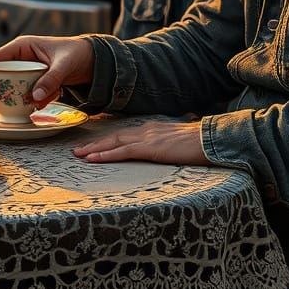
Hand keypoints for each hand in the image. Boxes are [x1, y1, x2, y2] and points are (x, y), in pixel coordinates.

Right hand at [0, 35, 93, 105]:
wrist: (93, 60)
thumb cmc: (77, 53)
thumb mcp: (63, 65)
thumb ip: (50, 80)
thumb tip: (35, 97)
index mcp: (22, 46)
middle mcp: (21, 59)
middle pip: (1, 75)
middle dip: (5, 89)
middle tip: (8, 101)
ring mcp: (28, 71)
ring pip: (15, 87)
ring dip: (24, 96)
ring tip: (41, 97)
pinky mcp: (36, 82)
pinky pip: (28, 94)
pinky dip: (37, 99)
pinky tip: (53, 96)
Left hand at [73, 120, 206, 164]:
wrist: (210, 139)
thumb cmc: (198, 143)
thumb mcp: (177, 142)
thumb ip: (165, 144)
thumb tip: (161, 150)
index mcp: (151, 129)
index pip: (123, 134)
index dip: (106, 140)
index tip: (93, 145)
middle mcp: (145, 131)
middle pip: (113, 137)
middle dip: (95, 143)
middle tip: (78, 151)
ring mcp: (147, 138)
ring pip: (113, 143)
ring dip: (94, 149)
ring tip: (79, 155)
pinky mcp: (150, 148)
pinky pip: (123, 152)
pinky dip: (106, 155)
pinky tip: (94, 159)